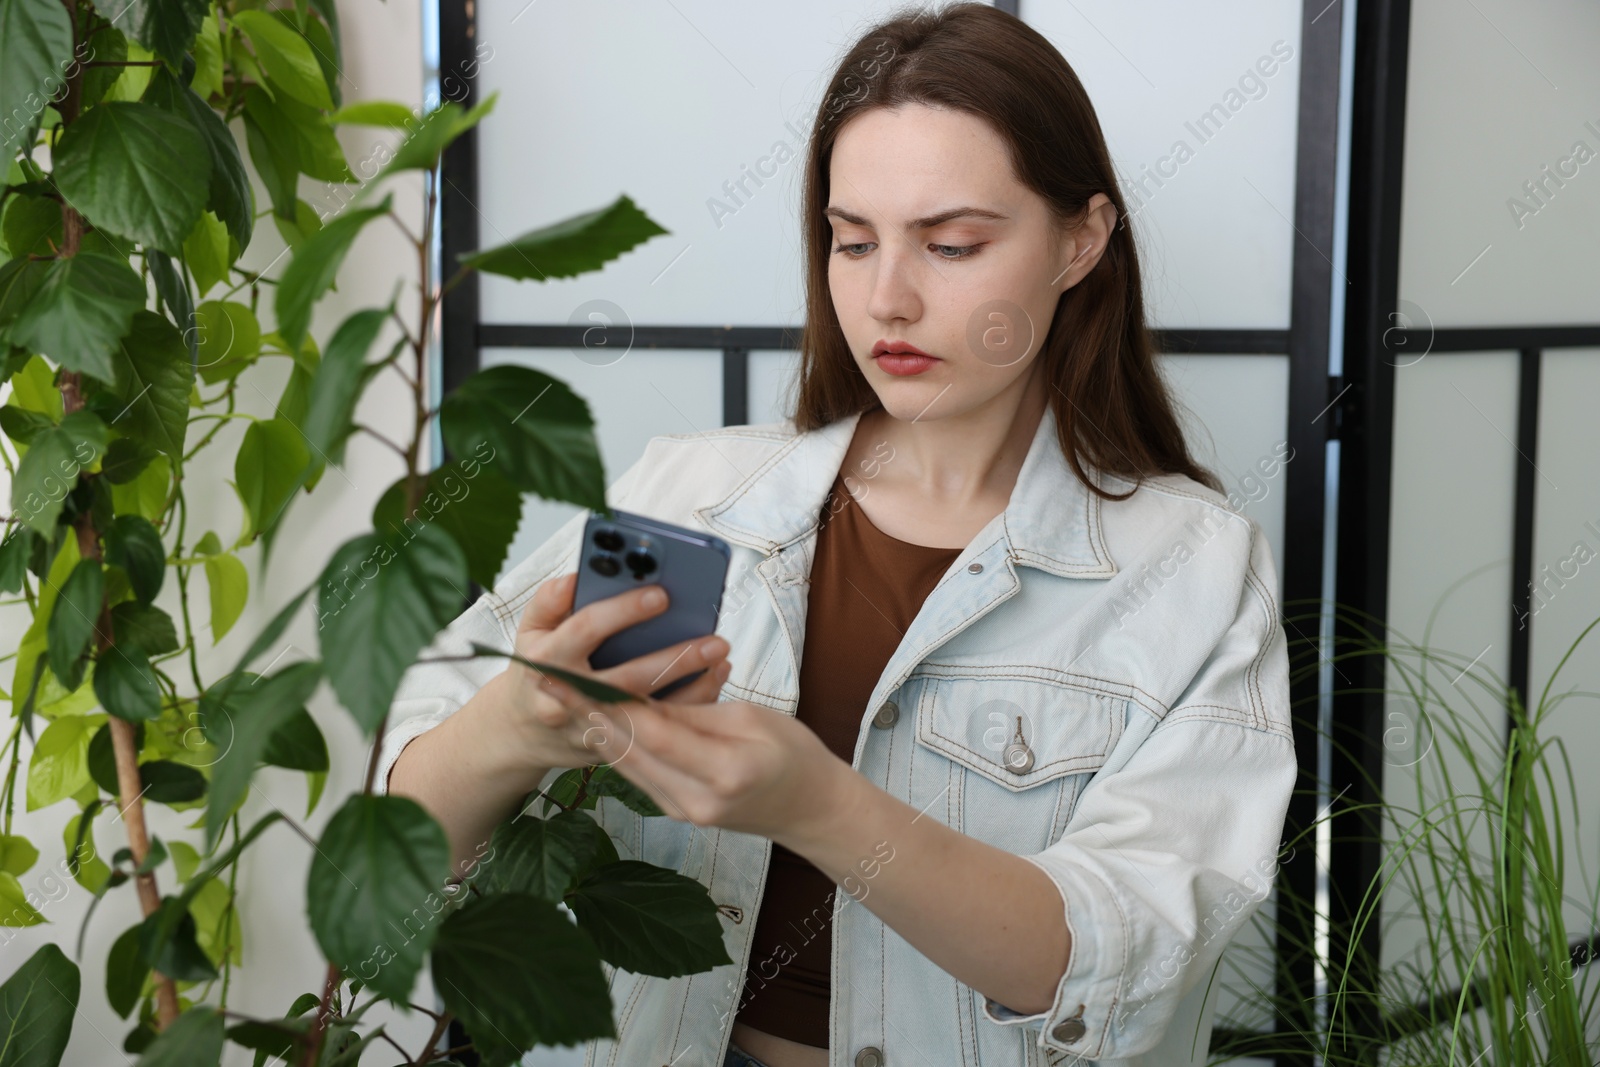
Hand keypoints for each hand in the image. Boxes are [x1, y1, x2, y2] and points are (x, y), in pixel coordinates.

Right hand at [499, 572, 732, 768]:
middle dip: (674, 659)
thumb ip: (550, 600)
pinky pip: (656, 731)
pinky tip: (713, 682)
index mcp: (548, 659)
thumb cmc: (535, 669)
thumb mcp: (530, 630)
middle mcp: (569, 697)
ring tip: (721, 660)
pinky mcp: (612, 748)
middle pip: (627, 679)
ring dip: (691, 688)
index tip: (662, 594)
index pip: (586, 629)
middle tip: (715, 640)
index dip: (623, 611)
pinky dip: (688, 708)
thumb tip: (576, 577)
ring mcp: (591, 728)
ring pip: (648, 713)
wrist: (520, 732)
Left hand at [536, 683, 852, 846]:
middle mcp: (697, 799)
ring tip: (558, 696)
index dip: (610, 703)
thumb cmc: (795, 756)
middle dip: (585, 712)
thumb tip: (646, 702)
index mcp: (725, 770)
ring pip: (626, 765)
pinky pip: (637, 775)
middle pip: (629, 751)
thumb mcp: (753, 719)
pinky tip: (592, 722)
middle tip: (549, 679)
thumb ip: (697, 713)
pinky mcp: (677, 812)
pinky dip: (613, 746)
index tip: (577, 676)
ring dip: (590, 729)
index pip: (655, 732)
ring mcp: (684, 811)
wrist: (811, 810)